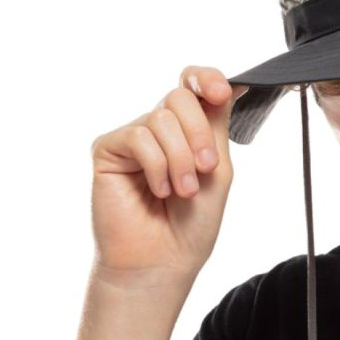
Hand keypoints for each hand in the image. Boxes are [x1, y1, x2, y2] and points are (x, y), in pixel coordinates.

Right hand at [90, 67, 248, 282]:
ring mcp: (132, 137)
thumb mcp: (217, 169)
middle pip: (180, 98)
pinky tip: (158, 191)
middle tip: (205, 169)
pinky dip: (157, 166)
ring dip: (180, 159)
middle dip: (199, 135)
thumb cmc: (191, 222)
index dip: (206, 79)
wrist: (163, 260)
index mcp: (187, 129)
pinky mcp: (108, 149)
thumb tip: (231, 85)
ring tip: (182, 191)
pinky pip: (138, 137)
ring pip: (161, 119)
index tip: (221, 92)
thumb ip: (217, 125)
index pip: (192, 84)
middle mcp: (158, 128)